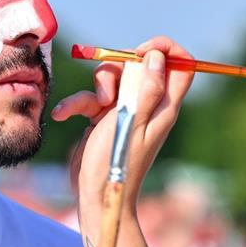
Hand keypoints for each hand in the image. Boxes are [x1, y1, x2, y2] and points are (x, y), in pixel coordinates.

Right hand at [50, 36, 194, 232]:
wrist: (96, 195)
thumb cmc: (117, 164)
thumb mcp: (132, 123)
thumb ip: (147, 91)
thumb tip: (158, 58)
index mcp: (164, 106)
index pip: (181, 66)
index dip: (165, 50)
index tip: (142, 51)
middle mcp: (148, 105)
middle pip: (141, 65)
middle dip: (121, 65)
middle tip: (110, 85)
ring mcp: (126, 111)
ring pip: (114, 79)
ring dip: (94, 88)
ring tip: (89, 109)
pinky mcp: (104, 118)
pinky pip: (92, 98)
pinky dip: (77, 103)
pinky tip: (63, 115)